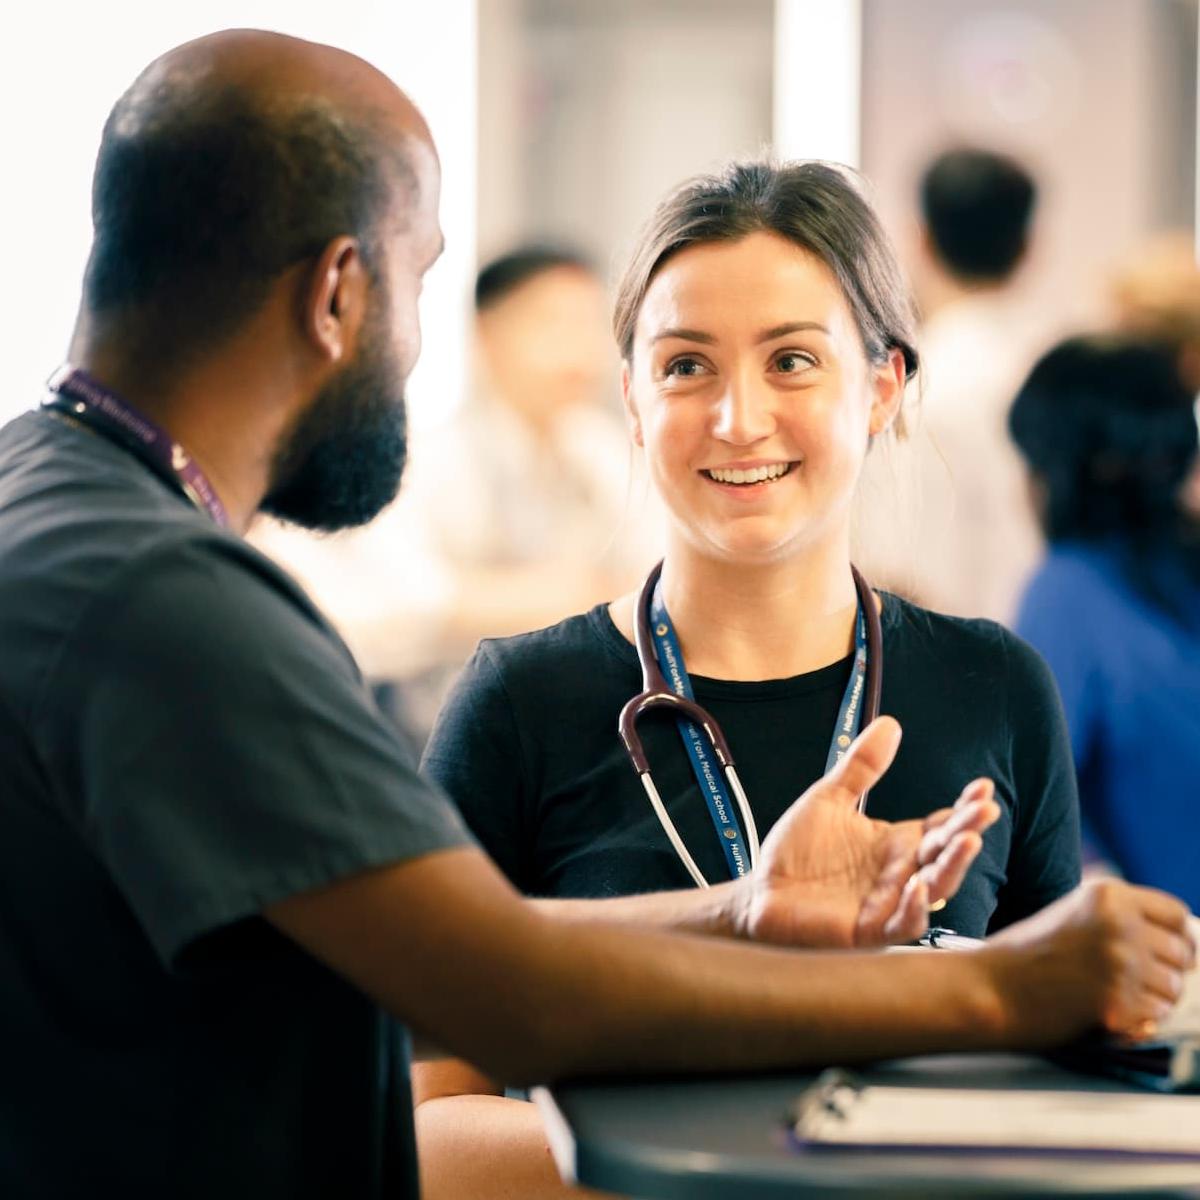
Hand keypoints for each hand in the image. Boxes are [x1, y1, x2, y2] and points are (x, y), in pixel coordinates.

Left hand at [734, 716, 1000, 948]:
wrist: (760, 892)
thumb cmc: (795, 853)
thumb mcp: (829, 800)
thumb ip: (861, 767)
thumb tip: (890, 725)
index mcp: (895, 844)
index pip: (940, 826)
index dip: (964, 809)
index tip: (983, 788)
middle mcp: (899, 874)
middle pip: (944, 854)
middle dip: (967, 833)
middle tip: (986, 810)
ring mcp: (887, 904)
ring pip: (933, 890)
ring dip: (953, 867)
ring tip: (968, 841)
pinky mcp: (867, 930)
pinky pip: (900, 924)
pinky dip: (912, 908)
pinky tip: (917, 886)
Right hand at [987, 878, 1195, 1044]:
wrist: (990, 986)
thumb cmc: (1028, 955)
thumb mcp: (1074, 914)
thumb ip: (1120, 918)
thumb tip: (1180, 942)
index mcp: (1108, 894)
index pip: (1176, 915)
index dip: (1178, 938)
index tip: (1170, 954)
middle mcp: (1118, 922)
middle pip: (1181, 954)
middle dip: (1165, 972)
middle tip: (1134, 982)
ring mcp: (1119, 961)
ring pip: (1173, 989)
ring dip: (1154, 999)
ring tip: (1115, 996)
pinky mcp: (1116, 1000)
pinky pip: (1156, 1016)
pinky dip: (1140, 1021)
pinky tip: (1109, 1012)